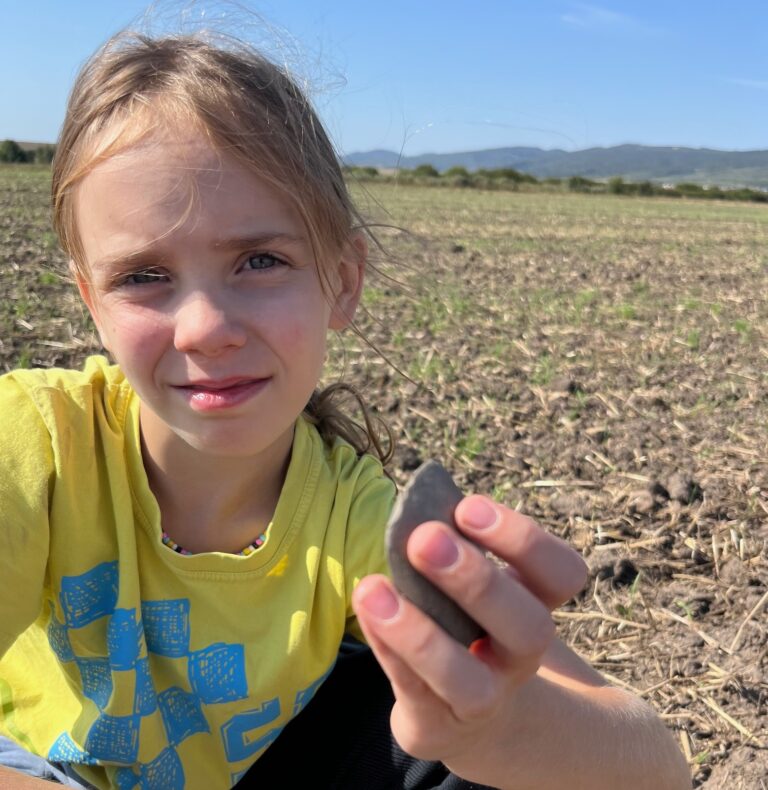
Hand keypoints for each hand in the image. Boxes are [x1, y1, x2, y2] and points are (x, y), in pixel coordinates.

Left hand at [352, 496, 587, 783]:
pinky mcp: (438, 727)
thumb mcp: (470, 579)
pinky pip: (414, 695)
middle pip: (530, 628)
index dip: (523, 540)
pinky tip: (367, 612)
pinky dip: (387, 650)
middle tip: (424, 538)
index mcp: (536, 605)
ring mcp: (486, 700)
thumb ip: (454, 544)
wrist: (463, 709)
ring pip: (469, 682)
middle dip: (477, 581)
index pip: (564, 574)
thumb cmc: (463, 619)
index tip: (466, 507)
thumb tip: (417, 510)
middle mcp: (522, 656)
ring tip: (372, 589)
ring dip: (419, 634)